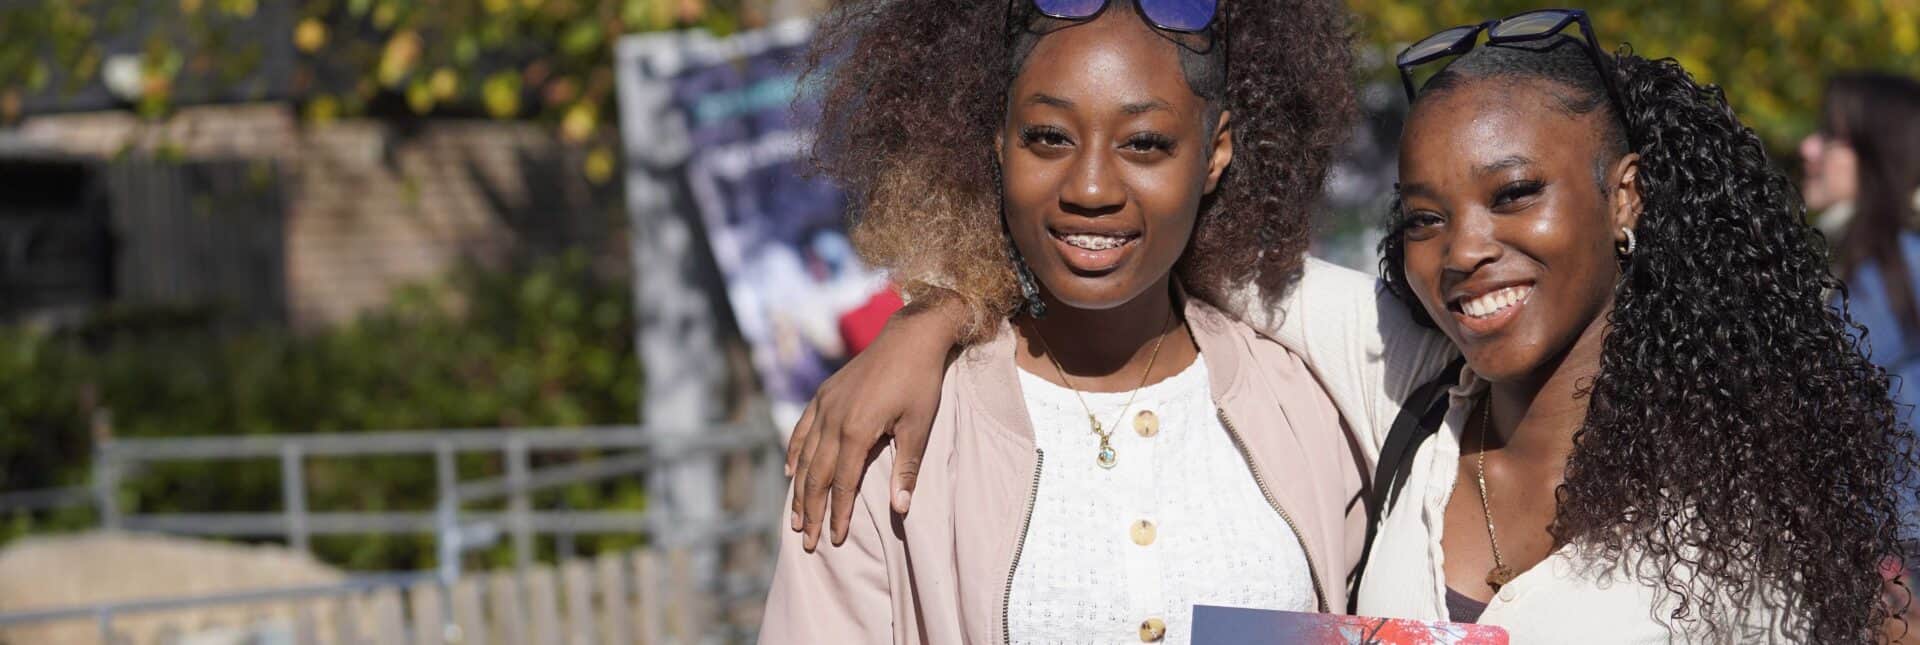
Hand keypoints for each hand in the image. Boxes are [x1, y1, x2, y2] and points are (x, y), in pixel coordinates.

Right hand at [787, 293, 965, 549]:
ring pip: (804, 456)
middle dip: (811, 510)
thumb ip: (906, 469)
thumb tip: (900, 509)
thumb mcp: (919, 426)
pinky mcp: (824, 394)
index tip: (835, 540)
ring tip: (795, 517)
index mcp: (857, 430)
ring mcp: (825, 405)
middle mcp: (833, 419)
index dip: (838, 514)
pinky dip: (794, 452)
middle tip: (806, 540)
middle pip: (816, 475)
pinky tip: (791, 471)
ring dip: (798, 489)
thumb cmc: (920, 382)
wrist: (910, 336)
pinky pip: (802, 429)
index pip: (843, 484)